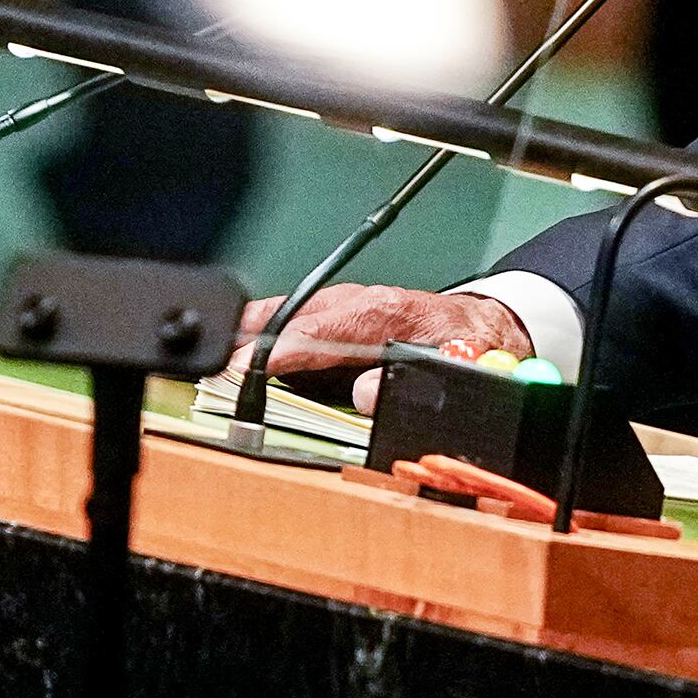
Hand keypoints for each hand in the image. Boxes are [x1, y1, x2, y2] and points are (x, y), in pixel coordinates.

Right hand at [237, 282, 533, 408]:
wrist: (481, 323)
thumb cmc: (466, 342)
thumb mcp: (454, 364)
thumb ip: (412, 381)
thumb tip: (365, 395)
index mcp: (383, 312)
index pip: (322, 330)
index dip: (284, 352)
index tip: (250, 369)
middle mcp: (357, 301)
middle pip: (294, 315)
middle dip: (252, 337)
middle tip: (217, 366)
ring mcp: (344, 303)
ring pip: (287, 312)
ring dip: (250, 333)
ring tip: (216, 360)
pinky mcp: (337, 312)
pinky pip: (293, 317)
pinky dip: (263, 330)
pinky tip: (242, 349)